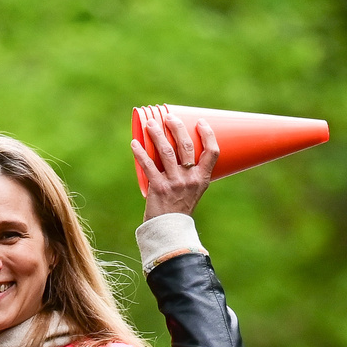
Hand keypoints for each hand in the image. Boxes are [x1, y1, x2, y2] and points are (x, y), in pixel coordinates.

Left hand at [134, 106, 217, 221]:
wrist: (169, 230)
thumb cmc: (179, 207)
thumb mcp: (193, 190)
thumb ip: (189, 172)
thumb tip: (174, 147)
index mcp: (203, 178)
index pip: (212, 152)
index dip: (207, 134)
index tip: (200, 121)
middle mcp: (190, 179)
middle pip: (186, 146)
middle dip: (177, 127)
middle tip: (169, 116)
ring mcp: (174, 183)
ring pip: (166, 152)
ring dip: (157, 134)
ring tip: (150, 124)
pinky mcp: (158, 188)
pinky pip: (148, 166)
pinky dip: (140, 153)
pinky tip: (134, 143)